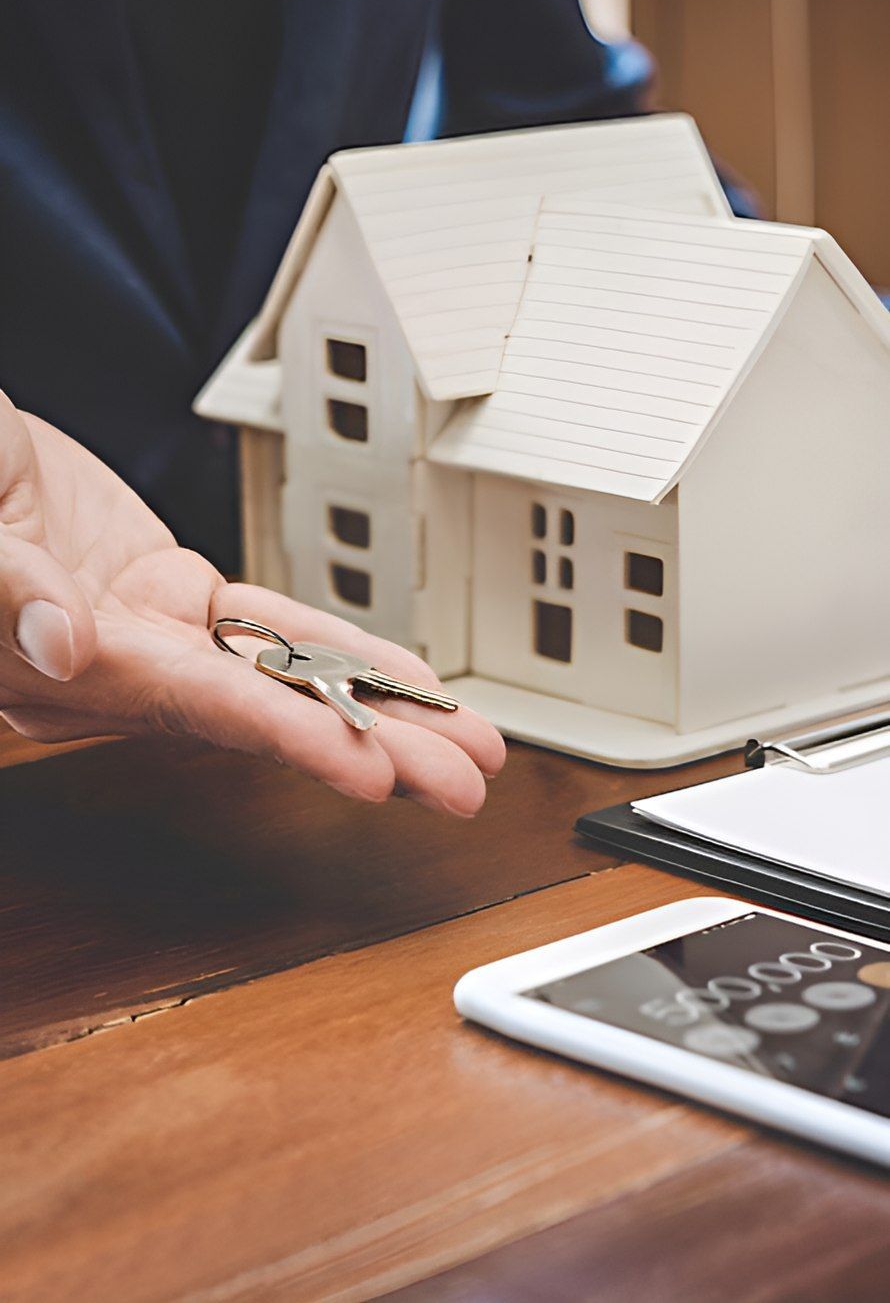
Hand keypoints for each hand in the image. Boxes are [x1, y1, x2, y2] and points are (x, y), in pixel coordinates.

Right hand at [0, 393, 504, 813]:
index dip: (294, 738)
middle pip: (270, 716)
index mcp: (71, 670)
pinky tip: (402, 674)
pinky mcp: (177, 598)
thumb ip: (11, 590)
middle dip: (376, 749)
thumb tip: (65, 644)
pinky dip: (339, 646)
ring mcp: (159, 637)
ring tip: (465, 738)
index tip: (374, 772)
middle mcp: (126, 672)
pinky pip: (273, 627)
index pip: (202, 709)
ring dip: (380, 708)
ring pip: (287, 677)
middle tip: (465, 783)